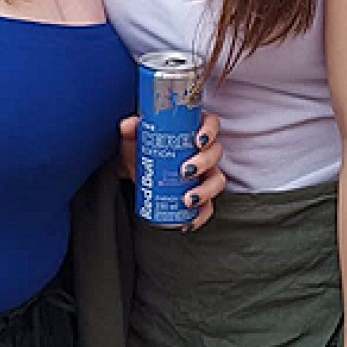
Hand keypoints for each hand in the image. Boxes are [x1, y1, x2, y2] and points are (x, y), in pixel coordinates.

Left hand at [115, 113, 227, 228]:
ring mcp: (205, 173)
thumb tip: (129, 126)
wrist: (135, 170)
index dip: (210, 131)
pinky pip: (209, 206)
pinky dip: (202, 215)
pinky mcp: (200, 194)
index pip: (211, 123)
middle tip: (185, 171)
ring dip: (206, 191)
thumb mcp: (134, 137)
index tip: (198, 140)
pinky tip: (189, 222)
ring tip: (187, 199)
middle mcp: (204, 150)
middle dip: (204, 163)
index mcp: (193, 129)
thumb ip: (130, 129)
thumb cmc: (141, 147)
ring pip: (217, 180)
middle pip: (216, 153)